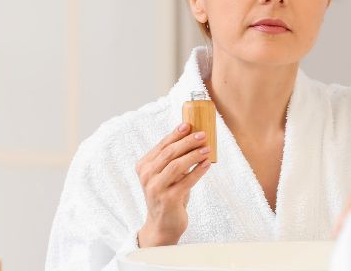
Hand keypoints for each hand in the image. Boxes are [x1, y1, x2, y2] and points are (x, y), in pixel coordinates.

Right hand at [135, 123, 211, 246]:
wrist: (163, 225)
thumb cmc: (167, 194)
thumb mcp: (166, 175)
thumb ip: (173, 159)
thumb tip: (193, 137)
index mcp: (144, 166)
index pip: (162, 145)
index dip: (176, 134)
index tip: (189, 125)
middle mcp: (147, 176)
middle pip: (169, 153)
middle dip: (188, 142)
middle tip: (203, 134)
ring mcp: (156, 188)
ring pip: (177, 165)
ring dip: (194, 155)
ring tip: (207, 149)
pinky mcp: (169, 199)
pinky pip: (186, 181)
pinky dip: (198, 171)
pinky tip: (207, 164)